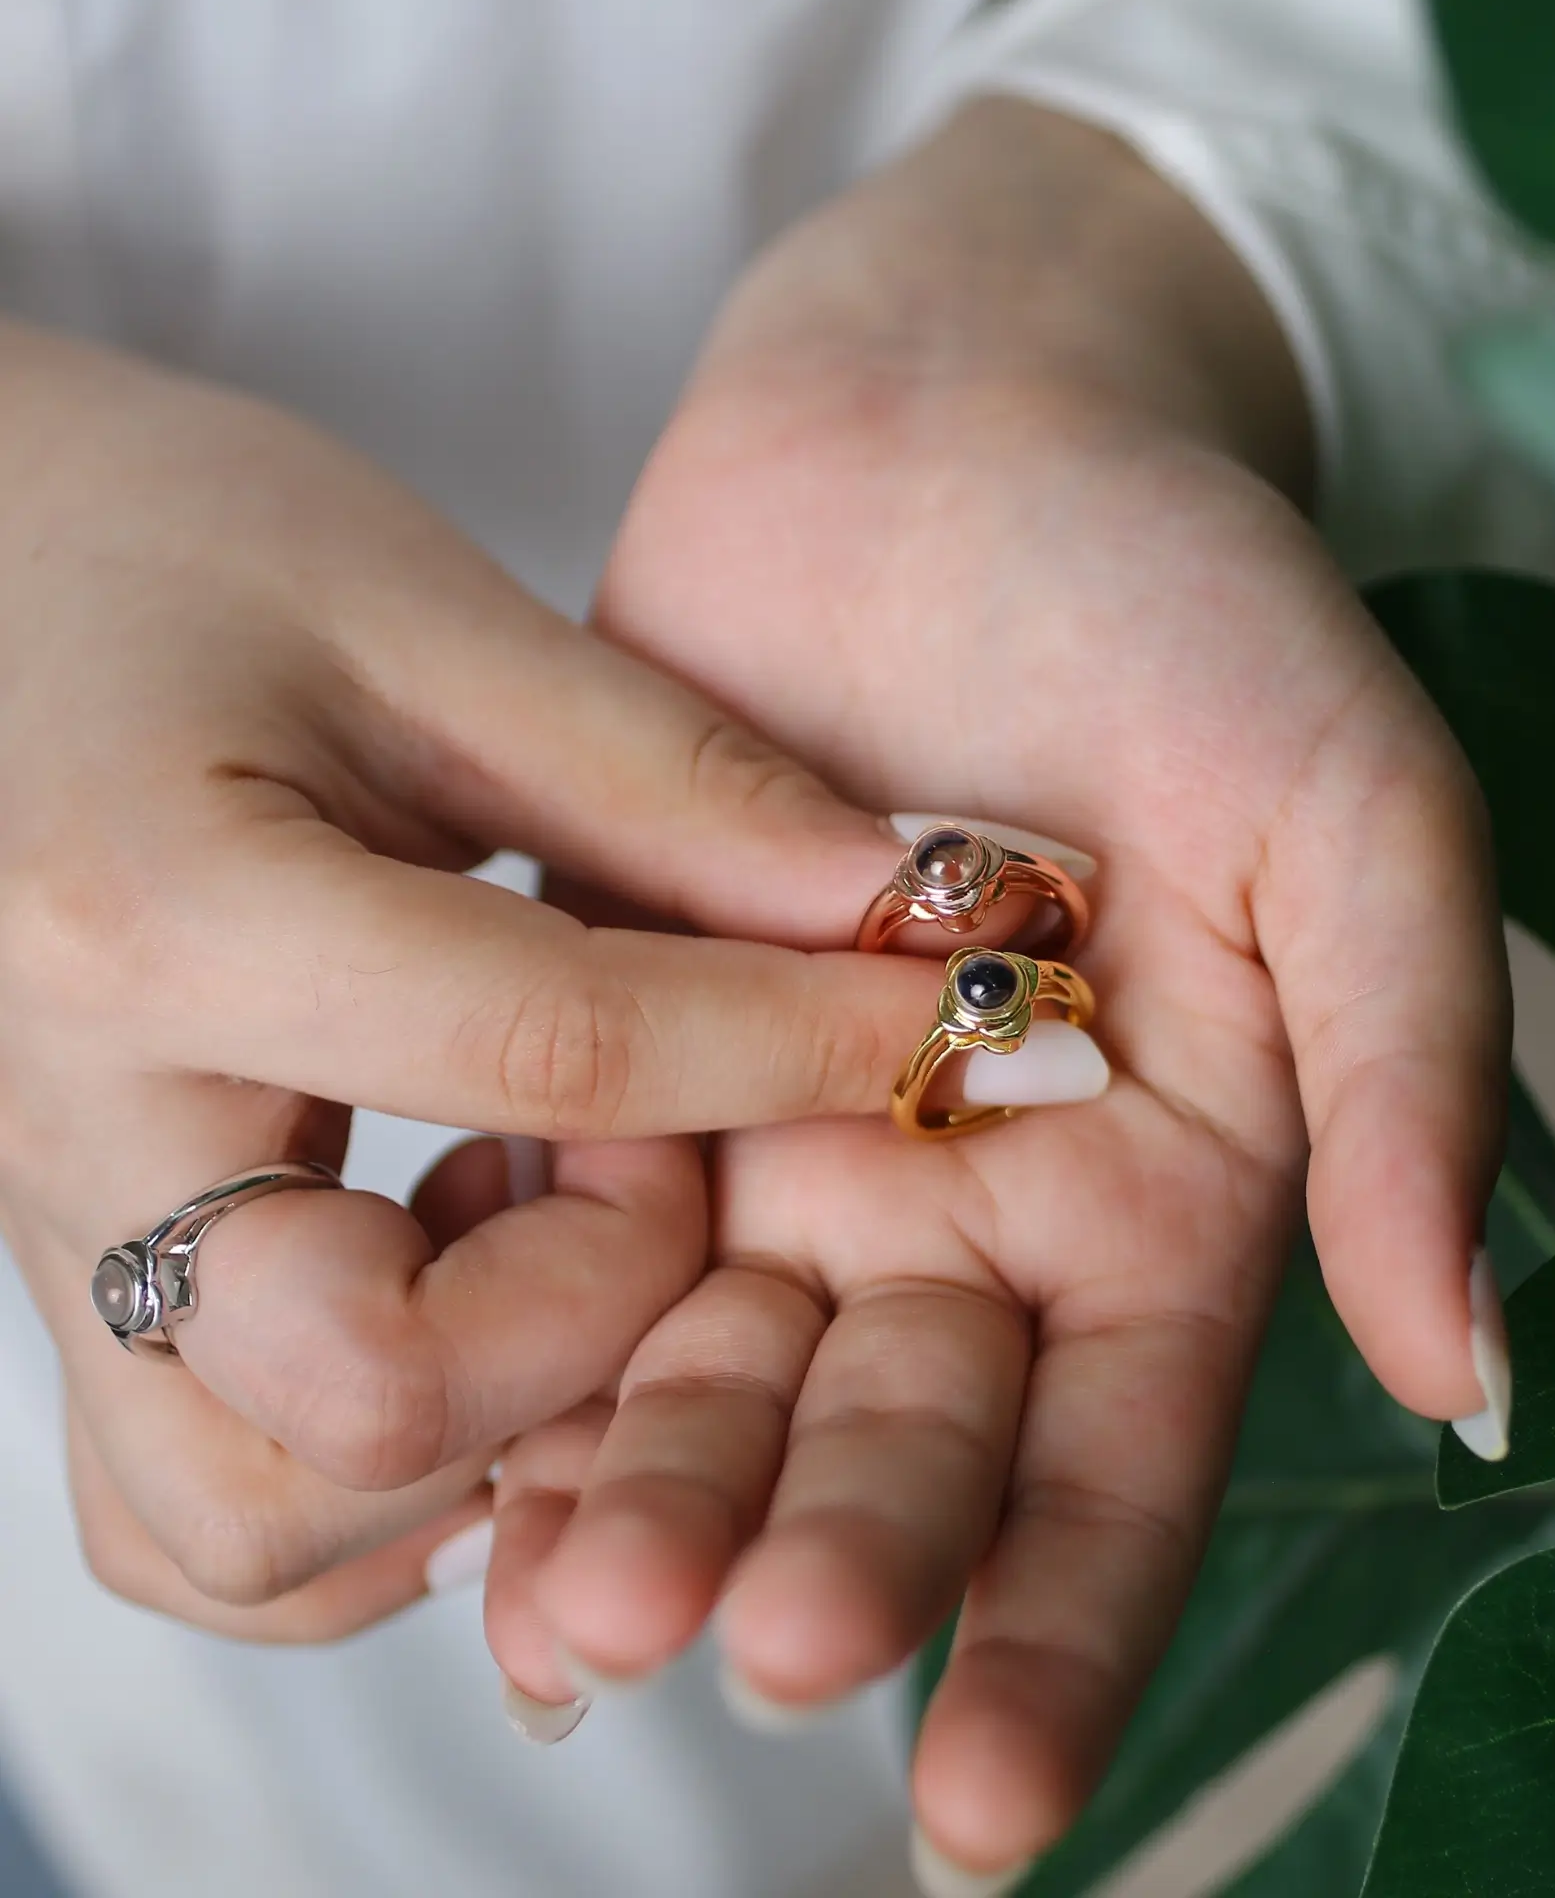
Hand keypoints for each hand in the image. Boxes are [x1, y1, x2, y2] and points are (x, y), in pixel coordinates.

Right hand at [0, 320, 940, 1639]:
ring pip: (267, 1520)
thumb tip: (896, 908)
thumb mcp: (423, 611)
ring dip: (496, 1429)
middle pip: (369, 1391)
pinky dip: (387, 1480)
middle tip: (663, 1150)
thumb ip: (668, 779)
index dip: (794, 1046)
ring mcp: (54, 1237)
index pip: (547, 1051)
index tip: (952, 1020)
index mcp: (163, 912)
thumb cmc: (162, 546)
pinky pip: (216, 1511)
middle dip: (603, 1308)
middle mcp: (76, 1125)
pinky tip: (482, 1299)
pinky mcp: (77, 1282)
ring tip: (570, 1230)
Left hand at [486, 102, 1510, 1880]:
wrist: (978, 419)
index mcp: (1168, 1186)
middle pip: (900, 1443)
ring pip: (717, 1366)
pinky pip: (570, 1212)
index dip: (1062, 1636)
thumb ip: (1416, 1085)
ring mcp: (793, 1127)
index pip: (1121, 1466)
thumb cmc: (1204, 603)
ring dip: (648, 1486)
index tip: (988, 1802)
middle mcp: (976, 1197)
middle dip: (833, 1558)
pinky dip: (521, 1318)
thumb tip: (1464, 1372)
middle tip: (746, 1642)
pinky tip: (454, 1420)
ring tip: (573, 1600)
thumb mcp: (1359, 824)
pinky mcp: (635, 1029)